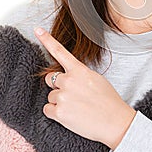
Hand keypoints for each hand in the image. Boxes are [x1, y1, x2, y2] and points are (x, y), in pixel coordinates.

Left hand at [34, 27, 136, 149]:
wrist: (114, 122)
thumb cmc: (108, 101)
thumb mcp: (96, 79)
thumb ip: (80, 74)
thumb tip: (69, 76)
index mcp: (79, 70)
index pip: (60, 52)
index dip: (47, 40)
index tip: (37, 30)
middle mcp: (69, 81)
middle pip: (50, 79)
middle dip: (57, 86)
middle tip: (72, 95)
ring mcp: (63, 97)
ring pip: (50, 96)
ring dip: (59, 102)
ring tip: (77, 108)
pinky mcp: (59, 113)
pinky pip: (48, 110)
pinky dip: (56, 114)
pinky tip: (70, 116)